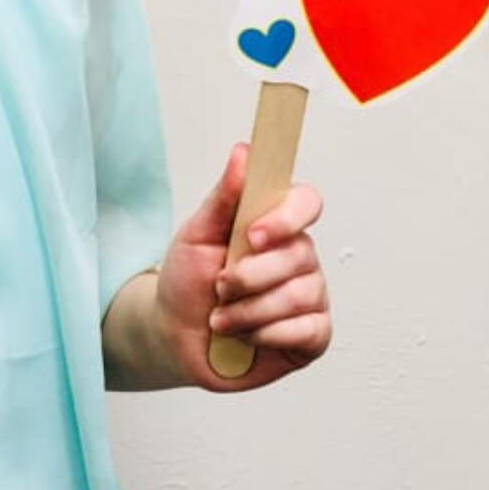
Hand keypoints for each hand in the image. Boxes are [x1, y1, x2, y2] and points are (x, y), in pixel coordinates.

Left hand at [156, 142, 330, 392]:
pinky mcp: (313, 335)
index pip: (306, 203)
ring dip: (249, 310)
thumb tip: (243, 152)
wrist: (175, 335)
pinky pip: (306, 331)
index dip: (286, 218)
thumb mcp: (196, 233)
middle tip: (219, 286)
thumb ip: (224, 196)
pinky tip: (244, 337)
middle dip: (248, 276)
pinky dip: (265, 335)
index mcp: (276, 225)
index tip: (251, 235)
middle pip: (299, 255)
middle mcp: (299, 257)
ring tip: (221, 316)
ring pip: (298, 295)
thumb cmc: (188, 281)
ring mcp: (310, 295)